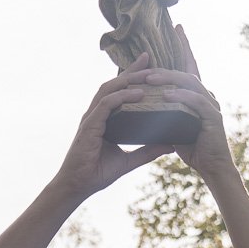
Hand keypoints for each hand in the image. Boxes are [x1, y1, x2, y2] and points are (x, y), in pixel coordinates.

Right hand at [52, 55, 175, 199]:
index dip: (132, 75)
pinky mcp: (89, 126)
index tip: (149, 62)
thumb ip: (148, 151)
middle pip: (114, 84)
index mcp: (104, 118)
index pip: (119, 90)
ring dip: (128, 80)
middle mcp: (96, 114)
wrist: (78, 187)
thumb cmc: (97, 173)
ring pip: (109, 89)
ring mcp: (91, 118)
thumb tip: (171, 145)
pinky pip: (106, 105)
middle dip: (132, 71)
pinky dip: (121, 97)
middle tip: (151, 60)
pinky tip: (138, 94)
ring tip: (148, 75)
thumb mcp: (129, 160)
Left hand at [139, 25, 233, 179]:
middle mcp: (206, 95)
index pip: (190, 66)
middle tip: (147, 59)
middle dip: (168, 62)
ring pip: (190, 83)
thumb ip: (163, 111)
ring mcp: (211, 105)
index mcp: (197, 95)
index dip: (185, 46)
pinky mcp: (213, 118)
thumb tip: (142, 102)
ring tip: (150, 77)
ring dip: (169, 78)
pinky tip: (166, 96)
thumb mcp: (173, 125)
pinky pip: (196, 102)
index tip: (177, 28)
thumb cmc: (193, 148)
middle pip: (187, 70)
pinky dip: (180, 97)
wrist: (213, 168)